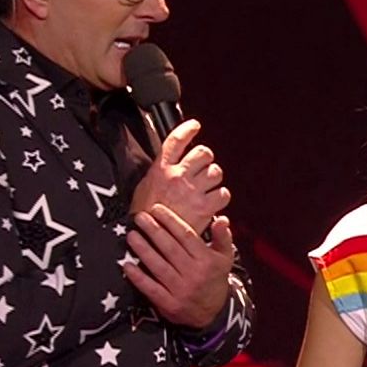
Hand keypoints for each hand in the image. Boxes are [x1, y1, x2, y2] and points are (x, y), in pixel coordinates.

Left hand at [124, 206, 235, 327]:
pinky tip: (127, 265)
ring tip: (131, 235)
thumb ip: (223, 237)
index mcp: (207, 260)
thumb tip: (221, 219)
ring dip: (143, 249)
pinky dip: (138, 277)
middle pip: (170, 248)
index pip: (186, 236)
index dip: (170, 221)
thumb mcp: (225, 258)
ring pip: (158, 266)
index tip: (156, 209)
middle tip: (139, 217)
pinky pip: (151, 288)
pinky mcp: (169, 304)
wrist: (213, 313)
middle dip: (153, 230)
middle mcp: (194, 274)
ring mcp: (181, 290)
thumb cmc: (214, 278)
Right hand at [131, 119, 228, 234]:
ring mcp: (193, 191)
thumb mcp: (144, 187)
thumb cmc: (145, 217)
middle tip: (202, 168)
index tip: (195, 126)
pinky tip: (212, 201)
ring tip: (206, 187)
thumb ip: (160, 173)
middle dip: (206, 159)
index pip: (176, 140)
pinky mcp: (204, 206)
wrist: (150, 240)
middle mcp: (178, 176)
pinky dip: (220, 197)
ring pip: (216, 172)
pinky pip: (222, 193)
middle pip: (203, 153)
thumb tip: (171, 164)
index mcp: (161, 170)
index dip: (188, 129)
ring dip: (214, 178)